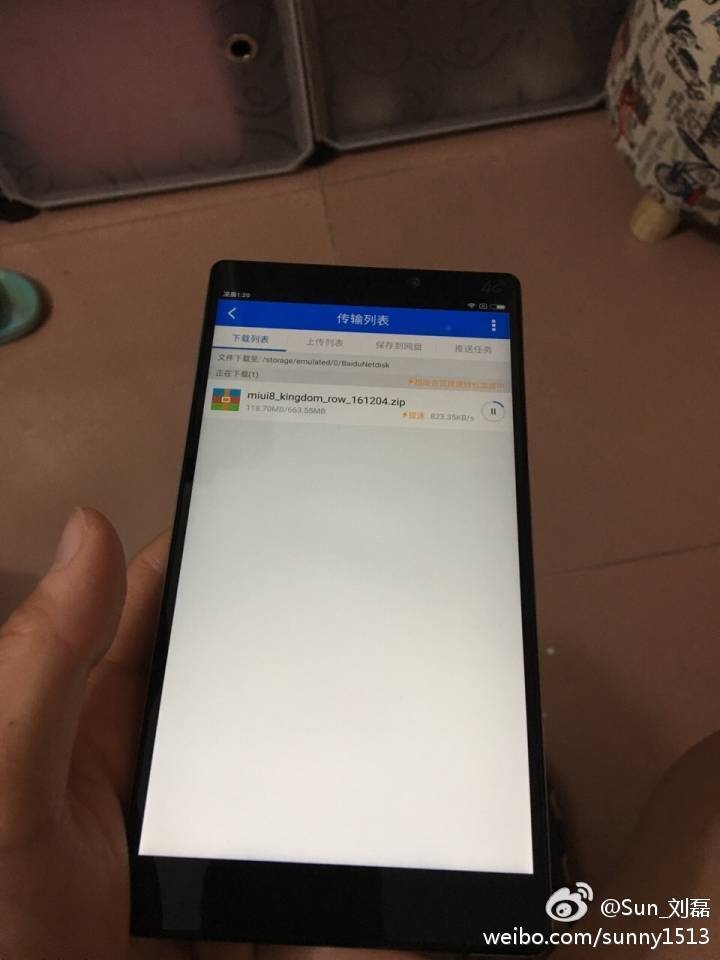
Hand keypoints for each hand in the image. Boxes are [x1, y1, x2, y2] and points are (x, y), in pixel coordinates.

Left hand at [0, 508, 425, 959]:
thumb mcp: (5, 798)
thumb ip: (43, 669)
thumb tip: (89, 530)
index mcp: (101, 735)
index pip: (170, 618)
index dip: (225, 559)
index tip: (296, 511)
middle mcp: (171, 784)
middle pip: (266, 696)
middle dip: (327, 657)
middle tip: (402, 611)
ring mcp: (228, 857)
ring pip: (319, 790)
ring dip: (375, 766)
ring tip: (446, 723)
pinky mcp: (270, 920)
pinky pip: (348, 897)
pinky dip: (396, 891)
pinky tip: (447, 855)